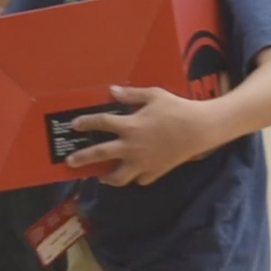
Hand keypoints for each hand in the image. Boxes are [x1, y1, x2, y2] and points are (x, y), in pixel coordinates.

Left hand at [66, 86, 210, 186]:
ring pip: (119, 177)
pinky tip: (133, 173)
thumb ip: (131, 94)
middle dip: (83, 158)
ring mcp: (142, 162)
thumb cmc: (176, 108)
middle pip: (101, 154)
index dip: (86, 123)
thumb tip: (111, 91)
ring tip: (101, 177)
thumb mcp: (154, 95)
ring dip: (108, 178)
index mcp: (130, 126)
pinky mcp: (155, 172)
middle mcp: (131, 147)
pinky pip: (140, 179)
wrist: (199, 128)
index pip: (101, 123)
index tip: (74, 126)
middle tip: (71, 161)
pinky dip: (135, 176)